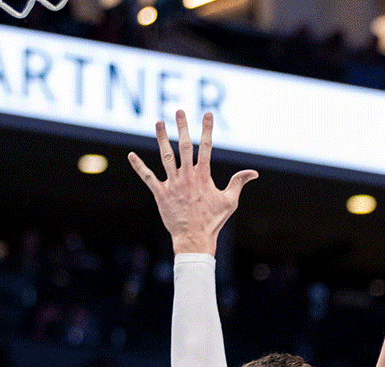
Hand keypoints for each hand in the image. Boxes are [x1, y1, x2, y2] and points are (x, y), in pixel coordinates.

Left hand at [128, 110, 257, 255]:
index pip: (206, 147)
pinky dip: (139, 167)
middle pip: (184, 146)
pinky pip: (148, 177)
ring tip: (159, 123)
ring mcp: (172, 184)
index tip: (207, 115)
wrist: (194, 238)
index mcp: (203, 176)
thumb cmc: (213, 220)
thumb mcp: (230, 201)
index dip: (207, 129)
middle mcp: (186, 176)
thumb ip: (238, 183)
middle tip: (179, 111)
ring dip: (162, 138)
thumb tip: (253, 173)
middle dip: (182, 127)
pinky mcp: (160, 193)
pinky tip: (131, 156)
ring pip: (165, 156)